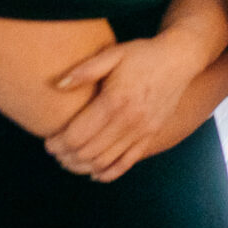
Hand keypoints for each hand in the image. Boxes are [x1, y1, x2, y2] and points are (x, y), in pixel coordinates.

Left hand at [46, 29, 206, 182]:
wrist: (179, 59)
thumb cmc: (142, 54)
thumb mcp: (113, 54)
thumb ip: (84, 70)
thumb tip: (57, 85)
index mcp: (115, 101)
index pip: (78, 135)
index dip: (58, 143)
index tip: (48, 142)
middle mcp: (129, 121)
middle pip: (88, 152)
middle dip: (66, 157)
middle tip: (55, 152)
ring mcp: (142, 131)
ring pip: (105, 162)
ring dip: (83, 167)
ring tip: (69, 161)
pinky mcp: (151, 136)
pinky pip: (126, 163)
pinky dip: (107, 173)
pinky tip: (94, 173)